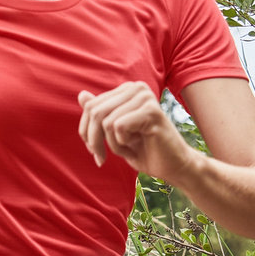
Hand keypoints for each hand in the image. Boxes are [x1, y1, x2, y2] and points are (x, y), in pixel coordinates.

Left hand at [77, 82, 194, 182]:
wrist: (173, 167)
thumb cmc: (144, 151)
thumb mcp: (115, 134)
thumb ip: (100, 114)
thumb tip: (81, 95)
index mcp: (126, 90)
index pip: (91, 106)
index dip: (86, 132)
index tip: (95, 151)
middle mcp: (135, 88)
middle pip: (95, 112)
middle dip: (94, 140)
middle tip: (101, 158)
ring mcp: (144, 97)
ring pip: (106, 121)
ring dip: (112, 144)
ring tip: (127, 148)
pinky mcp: (151, 111)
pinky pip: (119, 127)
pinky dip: (122, 143)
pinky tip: (136, 144)